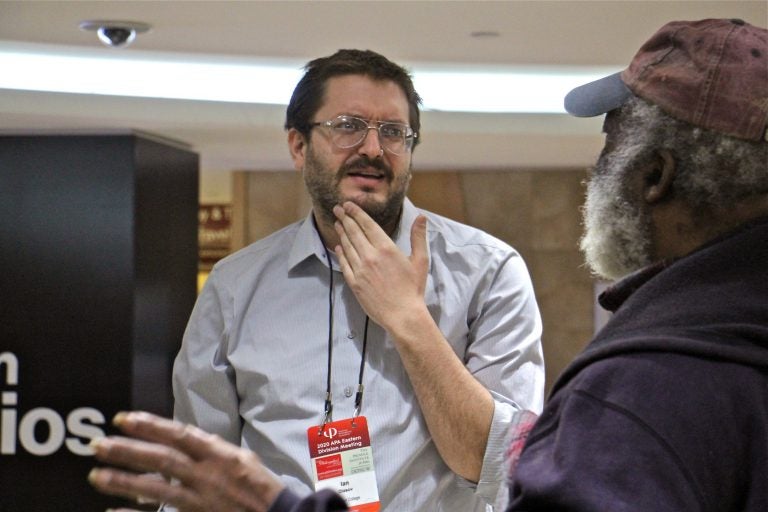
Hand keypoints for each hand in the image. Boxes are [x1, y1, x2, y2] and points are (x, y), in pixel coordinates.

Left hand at [88, 411, 283, 511]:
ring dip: (124, 482)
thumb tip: (184, 438)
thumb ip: (212, 448)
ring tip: (97, 476)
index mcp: (219, 454)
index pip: (179, 435)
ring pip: (156, 490)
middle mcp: (207, 475)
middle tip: (98, 445)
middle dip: (128, 451)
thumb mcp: (241, 458)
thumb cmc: (259, 486)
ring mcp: (200, 500)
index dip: (150, 425)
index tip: (123, 419)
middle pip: (161, 460)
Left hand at [332, 202, 428, 331]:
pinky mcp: (354, 283)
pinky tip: (338, 247)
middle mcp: (370, 256)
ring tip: (337, 223)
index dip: (357, 213)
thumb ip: (418, 237)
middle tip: (337, 209)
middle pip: (354, 232)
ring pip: (347, 246)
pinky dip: (340, 253)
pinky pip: (344, 264)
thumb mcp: (420, 260)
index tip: (349, 205)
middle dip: (345, 218)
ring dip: (341, 233)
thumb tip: (421, 217)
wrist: (402, 315)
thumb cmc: (413, 288)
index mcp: (386, 248)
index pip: (367, 225)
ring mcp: (360, 270)